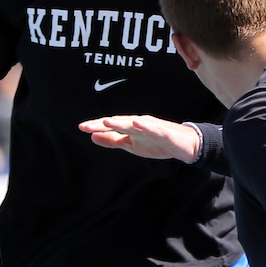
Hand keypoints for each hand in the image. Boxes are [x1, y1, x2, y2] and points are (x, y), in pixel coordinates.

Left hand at [78, 115, 199, 161]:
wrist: (184, 145)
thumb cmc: (157, 142)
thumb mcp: (131, 145)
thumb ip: (112, 140)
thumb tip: (92, 136)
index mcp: (130, 127)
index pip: (111, 126)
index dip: (97, 126)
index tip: (81, 127)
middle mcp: (139, 124)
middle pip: (118, 122)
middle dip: (103, 124)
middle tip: (87, 125)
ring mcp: (152, 127)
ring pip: (134, 123)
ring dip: (120, 122)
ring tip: (106, 122)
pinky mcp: (164, 132)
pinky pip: (154, 128)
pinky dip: (146, 125)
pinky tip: (137, 123)